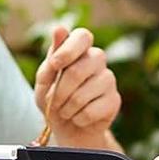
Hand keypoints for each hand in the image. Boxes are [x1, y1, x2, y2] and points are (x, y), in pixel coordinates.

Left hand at [35, 26, 119, 147]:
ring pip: (82, 94)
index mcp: (79, 50)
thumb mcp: (44, 83)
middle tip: (53, 102)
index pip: (82, 36)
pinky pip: (91, 111)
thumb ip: (51, 61)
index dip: (68, 50)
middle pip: (78, 69)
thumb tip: (60, 29)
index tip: (55, 65)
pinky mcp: (114, 100)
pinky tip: (78, 118)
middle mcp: (97, 60)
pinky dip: (77, 118)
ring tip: (65, 111)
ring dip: (66, 108)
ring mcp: (108, 80)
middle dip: (60, 90)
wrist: (69, 129)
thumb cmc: (54, 101)